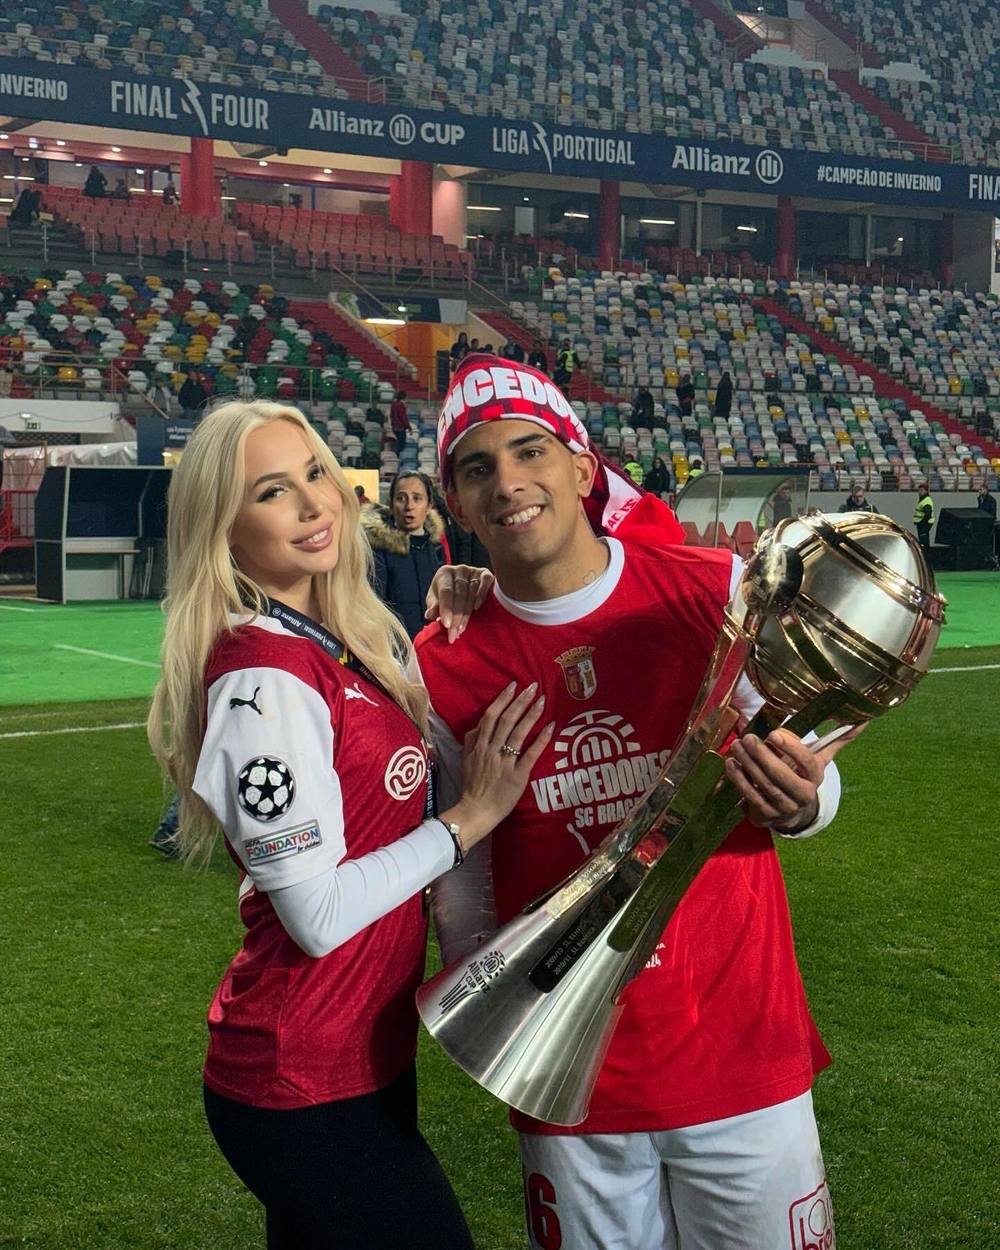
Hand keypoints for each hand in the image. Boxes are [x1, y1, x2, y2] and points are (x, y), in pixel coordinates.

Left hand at [425, 564, 494, 642]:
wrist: (463, 587)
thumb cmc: (447, 595)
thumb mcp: (436, 600)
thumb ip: (433, 607)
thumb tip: (429, 615)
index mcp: (444, 573)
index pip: (446, 592)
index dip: (446, 609)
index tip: (446, 625)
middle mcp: (459, 570)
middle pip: (459, 594)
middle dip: (456, 616)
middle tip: (454, 633)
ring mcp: (473, 571)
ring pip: (471, 593)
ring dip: (467, 613)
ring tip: (461, 629)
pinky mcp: (486, 573)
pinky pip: (486, 583)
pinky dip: (482, 595)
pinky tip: (477, 609)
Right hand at [441, 682, 554, 851]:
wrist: (476, 810)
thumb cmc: (473, 786)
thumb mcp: (466, 760)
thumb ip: (471, 741)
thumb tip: (479, 725)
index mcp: (479, 745)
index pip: (490, 717)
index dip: (502, 700)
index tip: (513, 686)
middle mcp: (491, 750)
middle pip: (506, 720)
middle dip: (519, 701)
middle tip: (532, 686)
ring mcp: (505, 762)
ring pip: (517, 733)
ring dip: (530, 714)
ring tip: (542, 700)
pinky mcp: (517, 775)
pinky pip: (530, 754)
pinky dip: (540, 739)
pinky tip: (550, 726)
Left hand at [725, 723, 865, 832]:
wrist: (794, 810)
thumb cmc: (802, 774)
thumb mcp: (820, 758)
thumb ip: (838, 739)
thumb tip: (863, 720)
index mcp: (816, 776)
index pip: (806, 762)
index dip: (791, 748)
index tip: (774, 734)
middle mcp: (803, 794)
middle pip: (782, 776)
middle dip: (763, 756)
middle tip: (748, 738)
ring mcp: (784, 807)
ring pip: (764, 786)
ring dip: (748, 765)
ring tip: (737, 746)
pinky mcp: (767, 815)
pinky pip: (751, 797)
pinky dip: (739, 780)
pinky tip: (731, 764)